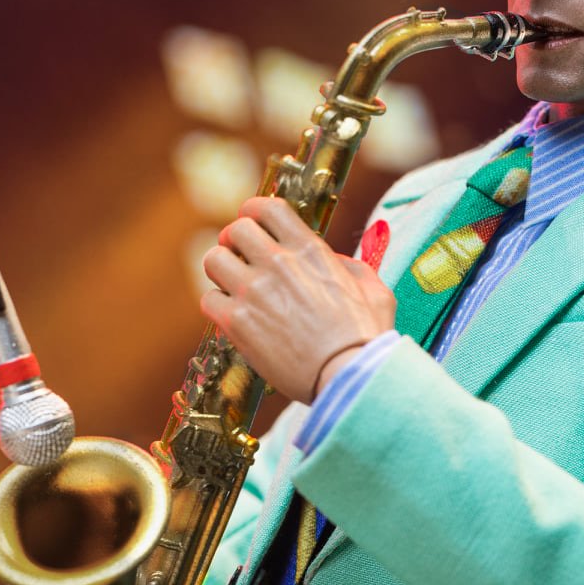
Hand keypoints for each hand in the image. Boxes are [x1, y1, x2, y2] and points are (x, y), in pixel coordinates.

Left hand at [200, 195, 395, 403]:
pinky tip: (234, 318)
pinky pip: (209, 300)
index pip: (267, 207)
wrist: (350, 377)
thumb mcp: (373, 291)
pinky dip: (218, 307)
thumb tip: (336, 262)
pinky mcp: (237, 322)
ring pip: (213, 260)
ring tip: (233, 287)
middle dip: (234, 242)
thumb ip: (352, 268)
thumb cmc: (366, 339)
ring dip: (221, 271)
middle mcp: (277, 263)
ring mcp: (254, 291)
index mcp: (309, 250)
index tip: (254, 225)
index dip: (254, 212)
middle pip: (234, 229)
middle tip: (240, 259)